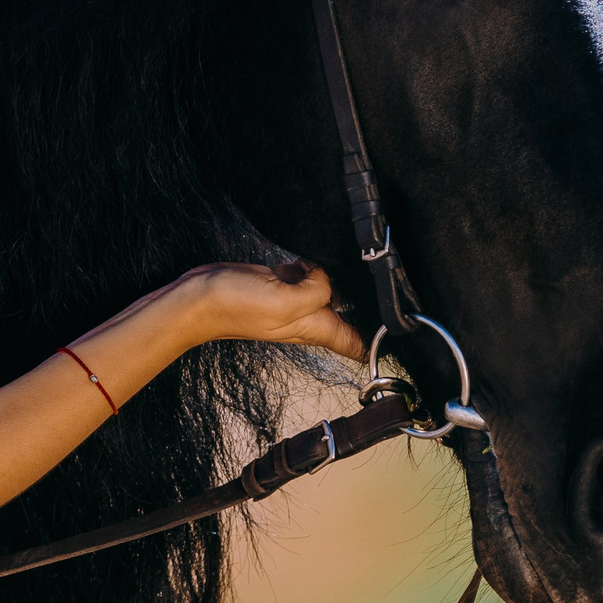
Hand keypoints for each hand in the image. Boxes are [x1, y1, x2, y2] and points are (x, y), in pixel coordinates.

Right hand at [167, 260, 366, 360]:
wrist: (200, 298)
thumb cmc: (236, 307)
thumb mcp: (286, 301)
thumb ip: (317, 290)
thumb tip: (326, 277)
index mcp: (317, 329)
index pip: (360, 346)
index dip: (383, 341)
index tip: (402, 323)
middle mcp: (311, 317)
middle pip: (353, 315)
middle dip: (369, 300)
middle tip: (384, 277)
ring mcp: (297, 300)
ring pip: (334, 291)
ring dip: (344, 278)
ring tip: (358, 260)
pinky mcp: (283, 282)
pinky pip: (310, 274)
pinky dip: (316, 265)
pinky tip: (313, 256)